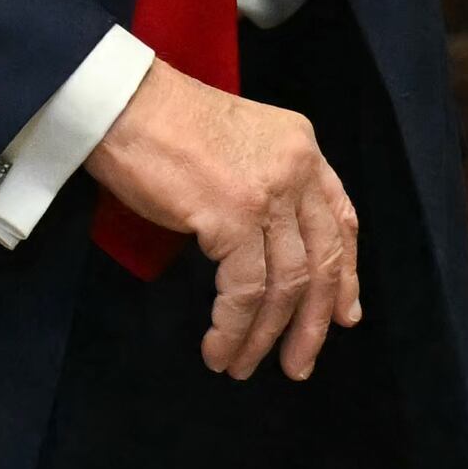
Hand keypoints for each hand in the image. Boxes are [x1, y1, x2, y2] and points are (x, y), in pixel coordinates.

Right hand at [83, 60, 363, 380]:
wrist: (122, 102)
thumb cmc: (165, 125)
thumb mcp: (240, 144)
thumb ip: (268, 184)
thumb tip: (273, 247)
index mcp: (303, 149)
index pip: (341, 219)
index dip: (345, 273)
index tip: (344, 316)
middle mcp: (298, 169)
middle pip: (322, 259)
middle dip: (313, 320)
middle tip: (299, 364)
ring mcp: (269, 192)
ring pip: (287, 283)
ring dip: (266, 335)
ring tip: (241, 366)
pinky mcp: (233, 215)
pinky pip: (244, 289)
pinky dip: (234, 327)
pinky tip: (219, 348)